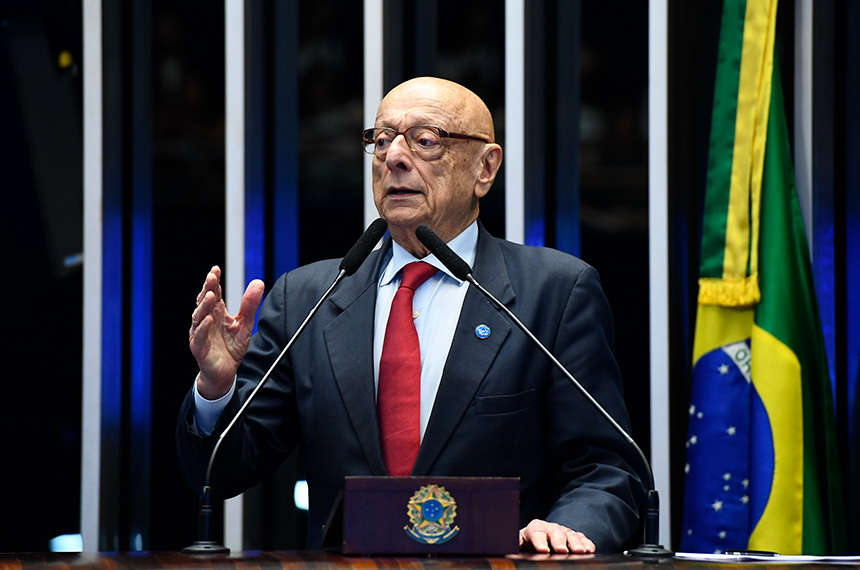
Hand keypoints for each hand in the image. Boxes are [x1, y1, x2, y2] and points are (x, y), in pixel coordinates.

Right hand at [189, 266, 264, 398]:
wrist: (225, 373)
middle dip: (207, 288)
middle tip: (212, 277)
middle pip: (204, 301)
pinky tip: (209, 319)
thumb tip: (259, 282)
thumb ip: (250, 305)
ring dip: (205, 305)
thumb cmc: (231, 347)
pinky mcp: (199, 347)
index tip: (216, 269)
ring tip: (211, 295)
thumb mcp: (245, 324)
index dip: (214, 281)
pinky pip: (200, 336)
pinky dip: (204, 327)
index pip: (214, 293)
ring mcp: (200, 333)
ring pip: (199, 316)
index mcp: (216, 313)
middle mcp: (206, 320)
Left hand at [519, 519, 594, 553]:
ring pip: (571, 535)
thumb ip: (516, 543)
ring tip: (580, 552)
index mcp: (535, 528)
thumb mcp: (520, 543)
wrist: (541, 541)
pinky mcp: (575, 538)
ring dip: (576, 543)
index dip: (539, 541)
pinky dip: (587, 544)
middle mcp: (551, 528)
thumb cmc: (529, 544)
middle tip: (561, 551)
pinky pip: (583, 539)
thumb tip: (512, 544)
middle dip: (559, 542)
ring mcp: (564, 532)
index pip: (536, 531)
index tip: (542, 550)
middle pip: (555, 532)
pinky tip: (589, 550)